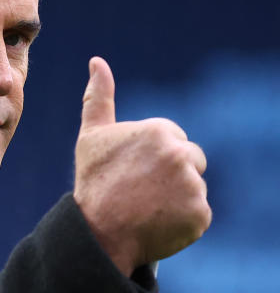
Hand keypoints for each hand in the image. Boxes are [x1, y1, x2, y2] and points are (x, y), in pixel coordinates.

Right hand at [73, 57, 211, 276]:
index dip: (151, 158)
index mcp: (158, 131)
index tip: (131, 172)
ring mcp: (193, 186)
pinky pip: (198, 214)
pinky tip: (157, 223)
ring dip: (176, 198)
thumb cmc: (93, 182)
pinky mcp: (201, 214)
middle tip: (140, 192)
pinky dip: (182, 221)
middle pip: (190, 161)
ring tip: (146, 208)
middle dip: (170, 175)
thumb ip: (99, 97)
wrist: (97, 232)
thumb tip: (97, 61)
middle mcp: (180, 154)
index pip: (173, 141)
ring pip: (193, 187)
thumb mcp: (91, 136)